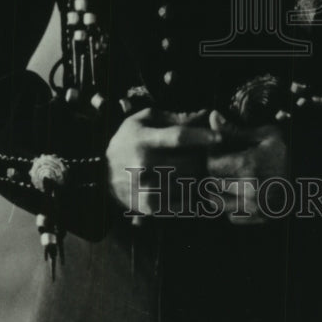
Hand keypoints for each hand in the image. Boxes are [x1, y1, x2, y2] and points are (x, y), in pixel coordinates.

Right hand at [106, 107, 221, 213]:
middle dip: (202, 159)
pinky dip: (191, 194)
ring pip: (189, 183)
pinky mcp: (151, 207)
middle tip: (205, 155)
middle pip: (189, 163)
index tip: (221, 137)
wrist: (100, 173)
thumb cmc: (128, 140)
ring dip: (198, 176)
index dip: (202, 137)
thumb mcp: (144, 119)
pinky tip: (187, 186)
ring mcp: (147, 188)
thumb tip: (206, 114)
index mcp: (144, 139)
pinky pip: (184, 202)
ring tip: (194, 169)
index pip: (179, 137)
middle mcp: (144, 165)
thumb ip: (175, 117)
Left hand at [205, 110, 287, 223]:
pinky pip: (233, 217)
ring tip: (228, 179)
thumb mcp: (265, 135)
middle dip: (214, 172)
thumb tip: (213, 117)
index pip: (211, 165)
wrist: (317, 174)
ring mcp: (256, 207)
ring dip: (218, 191)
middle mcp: (249, 190)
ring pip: (218, 204)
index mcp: (248, 166)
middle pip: (213, 184)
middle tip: (223, 162)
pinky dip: (231, 207)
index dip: (212, 156)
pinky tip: (240, 193)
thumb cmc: (291, 150)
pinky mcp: (262, 218)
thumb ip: (235, 130)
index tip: (218, 150)